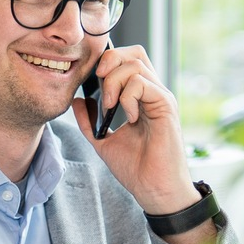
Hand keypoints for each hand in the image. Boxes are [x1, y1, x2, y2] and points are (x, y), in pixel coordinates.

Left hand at [71, 44, 216, 243]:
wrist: (154, 190)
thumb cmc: (136, 169)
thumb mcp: (103, 141)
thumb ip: (89, 121)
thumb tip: (76, 100)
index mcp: (140, 98)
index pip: (127, 60)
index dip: (108, 62)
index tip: (92, 82)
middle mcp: (153, 93)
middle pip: (134, 53)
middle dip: (110, 61)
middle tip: (99, 85)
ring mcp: (161, 98)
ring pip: (135, 64)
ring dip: (114, 82)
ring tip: (110, 107)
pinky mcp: (166, 106)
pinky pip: (142, 83)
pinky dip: (128, 96)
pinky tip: (127, 117)